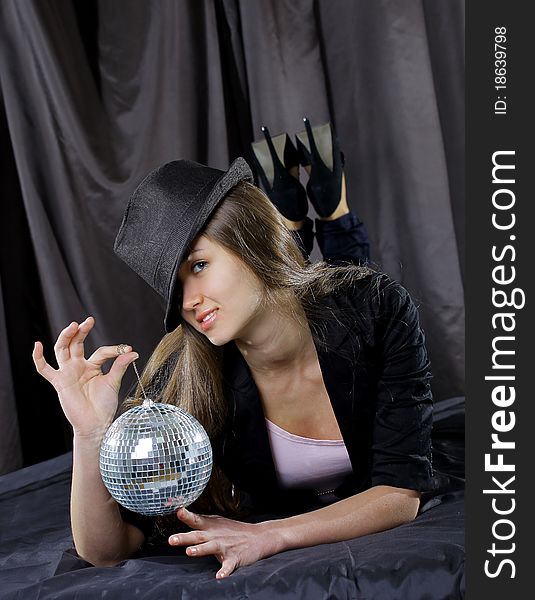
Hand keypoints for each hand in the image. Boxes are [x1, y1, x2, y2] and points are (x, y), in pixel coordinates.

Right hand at [32, 317, 137, 438]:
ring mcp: (68, 373)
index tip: (128, 349)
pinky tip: (37, 345)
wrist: (96, 424)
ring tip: (74, 325)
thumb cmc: (104, 405)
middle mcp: (78, 367)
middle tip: (89, 320)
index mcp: (92, 366)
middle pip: (76, 343)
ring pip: (62, 350)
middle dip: (81, 331)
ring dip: (66, 337)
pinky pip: (44, 369)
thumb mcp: (114, 382)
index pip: (101, 351)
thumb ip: (120, 365)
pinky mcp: (60, 382)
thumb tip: (133, 352)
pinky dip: (38, 358)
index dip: (114, 349)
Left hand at [168, 508, 278, 577]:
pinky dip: (224, 571)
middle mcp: (216, 535)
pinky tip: (219, 576)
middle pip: (198, 536)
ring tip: (189, 552)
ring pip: (211, 548)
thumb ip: (199, 520)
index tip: (177, 511)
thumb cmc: (232, 530)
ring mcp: (225, 546)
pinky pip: (228, 566)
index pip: (195, 520)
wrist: (258, 537)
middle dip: (184, 537)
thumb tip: (178, 512)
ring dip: (200, 550)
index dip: (186, 515)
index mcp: (210, 526)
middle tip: (171, 539)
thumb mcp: (216, 522)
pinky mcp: (234, 558)